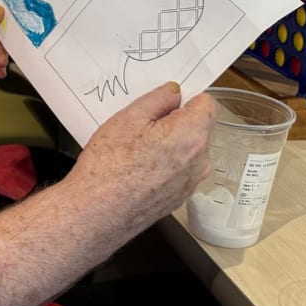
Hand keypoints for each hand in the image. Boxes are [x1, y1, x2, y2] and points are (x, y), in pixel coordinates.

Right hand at [58, 82, 216, 239]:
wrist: (97, 212)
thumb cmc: (109, 166)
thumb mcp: (128, 119)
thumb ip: (157, 100)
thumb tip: (174, 93)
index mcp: (191, 136)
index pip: (208, 105)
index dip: (188, 98)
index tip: (168, 101)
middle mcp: (200, 161)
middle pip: (198, 129)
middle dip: (175, 123)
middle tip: (141, 126)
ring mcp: (191, 183)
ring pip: (188, 151)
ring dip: (169, 145)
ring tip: (135, 150)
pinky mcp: (180, 198)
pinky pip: (179, 171)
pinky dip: (164, 165)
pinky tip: (137, 169)